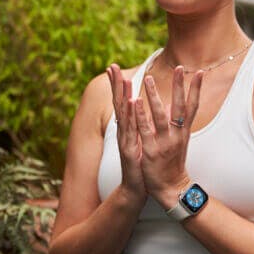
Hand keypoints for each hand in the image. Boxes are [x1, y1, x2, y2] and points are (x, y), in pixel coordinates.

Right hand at [107, 64, 146, 202]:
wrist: (135, 188)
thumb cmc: (140, 164)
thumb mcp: (140, 140)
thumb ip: (140, 125)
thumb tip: (142, 109)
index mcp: (128, 127)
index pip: (122, 101)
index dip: (118, 85)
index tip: (115, 68)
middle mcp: (124, 130)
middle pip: (119, 103)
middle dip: (115, 84)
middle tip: (111, 66)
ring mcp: (125, 139)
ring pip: (124, 114)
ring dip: (123, 95)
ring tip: (123, 79)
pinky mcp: (130, 149)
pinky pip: (131, 129)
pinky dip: (132, 115)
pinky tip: (132, 103)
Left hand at [133, 67, 202, 208]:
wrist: (171, 189)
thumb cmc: (173, 164)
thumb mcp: (180, 143)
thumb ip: (180, 125)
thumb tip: (181, 108)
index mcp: (183, 132)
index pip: (192, 107)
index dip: (196, 90)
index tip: (199, 72)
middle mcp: (176, 135)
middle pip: (180, 107)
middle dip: (180, 86)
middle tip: (180, 68)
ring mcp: (163, 142)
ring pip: (160, 115)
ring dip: (154, 96)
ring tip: (148, 78)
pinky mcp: (150, 150)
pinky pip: (144, 130)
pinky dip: (140, 115)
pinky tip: (135, 102)